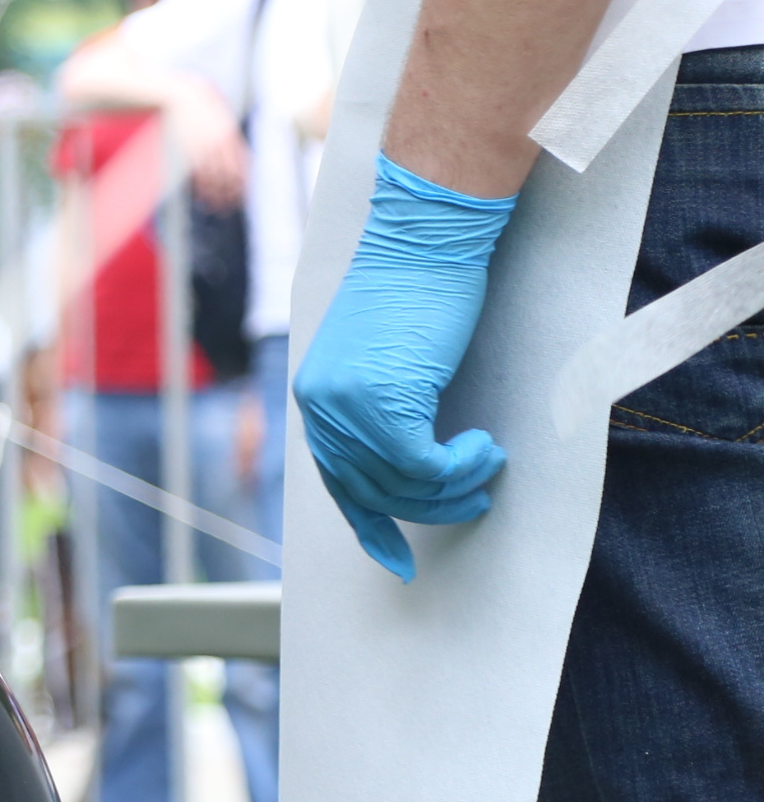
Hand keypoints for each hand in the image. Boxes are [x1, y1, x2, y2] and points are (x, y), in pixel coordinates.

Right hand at [167, 81, 249, 207]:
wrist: (173, 94)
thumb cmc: (192, 94)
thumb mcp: (215, 104)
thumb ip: (224, 120)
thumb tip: (227, 131)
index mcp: (229, 132)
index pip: (243, 162)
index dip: (244, 179)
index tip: (243, 191)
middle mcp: (219, 143)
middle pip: (231, 174)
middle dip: (232, 193)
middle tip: (232, 204)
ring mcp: (202, 148)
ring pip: (215, 179)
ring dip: (217, 196)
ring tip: (217, 207)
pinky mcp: (187, 152)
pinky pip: (197, 176)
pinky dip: (201, 190)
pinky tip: (202, 198)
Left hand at [294, 154, 517, 580]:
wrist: (425, 240)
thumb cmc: (417, 291)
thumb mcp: (383, 359)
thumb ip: (378, 407)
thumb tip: (403, 461)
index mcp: (316, 397)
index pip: (337, 481)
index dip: (368, 524)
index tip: (395, 560)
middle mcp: (321, 406)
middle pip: (372, 492)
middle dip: (427, 508)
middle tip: (473, 498)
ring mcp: (348, 406)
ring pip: (403, 485)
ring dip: (453, 488)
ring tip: (486, 467)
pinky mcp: (386, 403)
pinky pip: (426, 468)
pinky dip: (462, 469)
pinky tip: (485, 449)